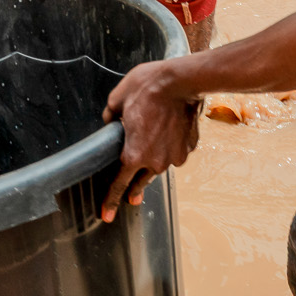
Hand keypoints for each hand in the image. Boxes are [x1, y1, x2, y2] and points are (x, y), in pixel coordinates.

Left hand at [99, 57, 200, 222]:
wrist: (182, 80)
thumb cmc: (148, 88)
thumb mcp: (118, 98)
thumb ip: (110, 116)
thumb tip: (110, 121)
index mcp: (134, 154)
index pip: (119, 184)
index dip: (111, 201)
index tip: (107, 215)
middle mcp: (156, 161)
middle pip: (141, 180)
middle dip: (135, 189)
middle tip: (132, 198)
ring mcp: (175, 156)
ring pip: (160, 164)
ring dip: (155, 158)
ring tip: (153, 142)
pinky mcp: (189, 147)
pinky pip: (175, 151)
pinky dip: (170, 146)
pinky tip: (169, 130)